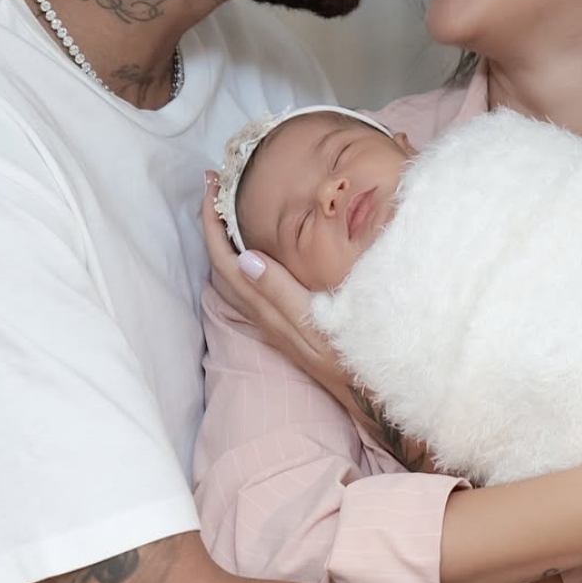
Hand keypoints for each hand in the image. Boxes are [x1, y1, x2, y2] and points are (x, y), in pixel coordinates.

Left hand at [201, 173, 349, 393]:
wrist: (372, 398)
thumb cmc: (352, 359)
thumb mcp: (319, 323)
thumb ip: (281, 292)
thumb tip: (245, 257)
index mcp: (268, 309)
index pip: (225, 259)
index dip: (212, 222)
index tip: (209, 185)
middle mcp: (265, 315)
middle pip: (224, 264)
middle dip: (214, 223)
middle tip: (214, 185)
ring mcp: (276, 321)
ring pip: (237, 275)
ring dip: (228, 239)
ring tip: (228, 207)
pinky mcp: (289, 324)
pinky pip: (255, 286)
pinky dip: (247, 258)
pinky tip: (258, 248)